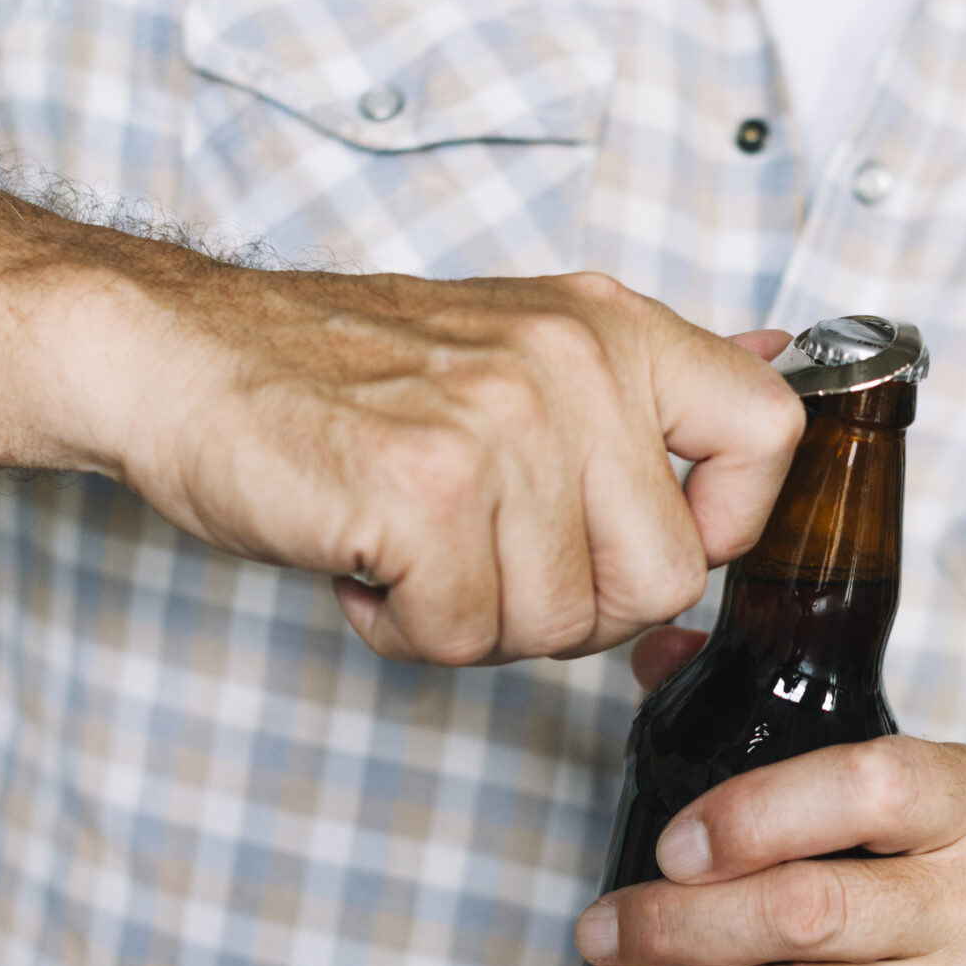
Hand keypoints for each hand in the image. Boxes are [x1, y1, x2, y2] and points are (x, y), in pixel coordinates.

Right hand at [80, 268, 799, 665]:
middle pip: (664, 578)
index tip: (638, 536)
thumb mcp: (519, 340)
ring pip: (559, 623)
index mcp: (610, 327)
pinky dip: (407, 630)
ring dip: (476, 619)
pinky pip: (464, 637)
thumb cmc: (341, 373)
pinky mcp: (421, 491)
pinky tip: (366, 563)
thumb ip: (643, 382)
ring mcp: (499, 425)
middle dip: (573, 607)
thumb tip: (788, 372)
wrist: (178, 356)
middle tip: (485, 561)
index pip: (770, 433)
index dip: (725, 525)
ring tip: (411, 547)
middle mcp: (570, 364)